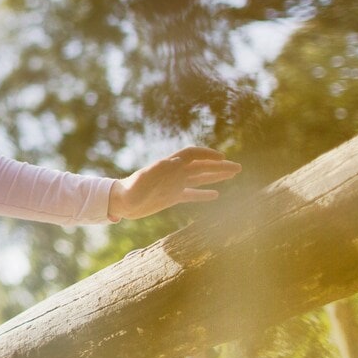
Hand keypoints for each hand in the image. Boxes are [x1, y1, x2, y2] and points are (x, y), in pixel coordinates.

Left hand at [108, 146, 241, 221]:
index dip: (207, 155)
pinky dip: (204, 194)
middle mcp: (174, 173)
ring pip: (200, 178)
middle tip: (238, 167)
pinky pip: (192, 194)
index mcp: (169, 166)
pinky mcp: (171, 197)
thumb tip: (177, 161)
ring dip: (216, 176)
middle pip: (201, 166)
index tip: (222, 158)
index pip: (192, 155)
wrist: (120, 203)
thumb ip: (158, 170)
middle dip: (219, 166)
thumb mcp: (142, 180)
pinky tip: (217, 195)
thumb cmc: (129, 190)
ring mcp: (174, 185)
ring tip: (233, 174)